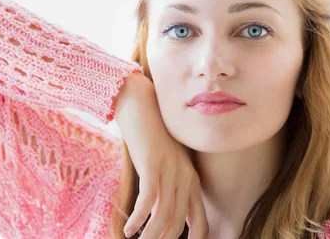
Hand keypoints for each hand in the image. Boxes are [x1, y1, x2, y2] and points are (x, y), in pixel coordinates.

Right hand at [114, 73, 207, 238]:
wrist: (140, 104)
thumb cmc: (150, 137)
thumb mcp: (164, 164)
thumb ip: (167, 188)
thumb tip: (162, 216)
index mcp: (192, 179)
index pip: (199, 222)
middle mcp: (186, 176)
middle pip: (177, 223)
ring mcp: (171, 170)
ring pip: (163, 215)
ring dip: (149, 235)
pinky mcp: (153, 164)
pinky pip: (148, 201)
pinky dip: (138, 219)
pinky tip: (129, 229)